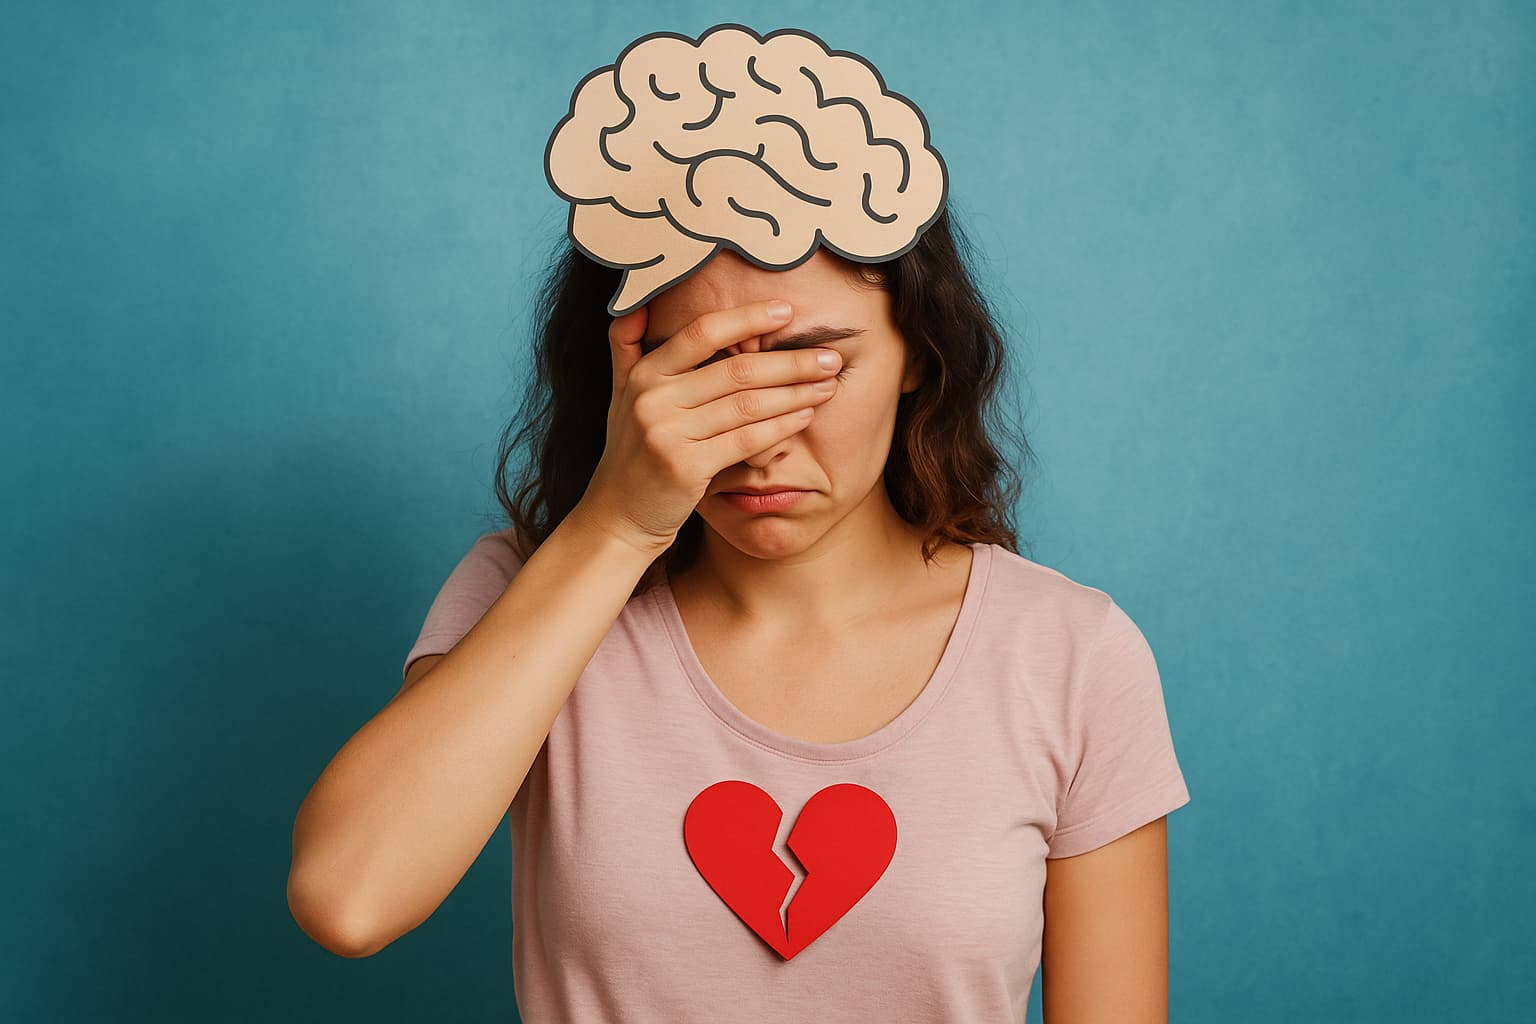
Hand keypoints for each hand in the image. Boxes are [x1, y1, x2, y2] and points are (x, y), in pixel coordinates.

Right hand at [576, 299, 841, 553]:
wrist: (618, 515)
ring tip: (827, 384)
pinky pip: (746, 440)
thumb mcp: (620, 395)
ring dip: (795, 393)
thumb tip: (634, 303)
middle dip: (790, 362)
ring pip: (747, 405)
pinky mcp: (686, 468)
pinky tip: (805, 416)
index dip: (746, 318)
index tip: (786, 311)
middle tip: (830, 356)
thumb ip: (626, 347)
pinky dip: (781, 426)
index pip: (701, 333)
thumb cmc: (632, 451)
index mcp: (643, 373)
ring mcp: (667, 434)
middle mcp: (651, 399)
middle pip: (735, 370)